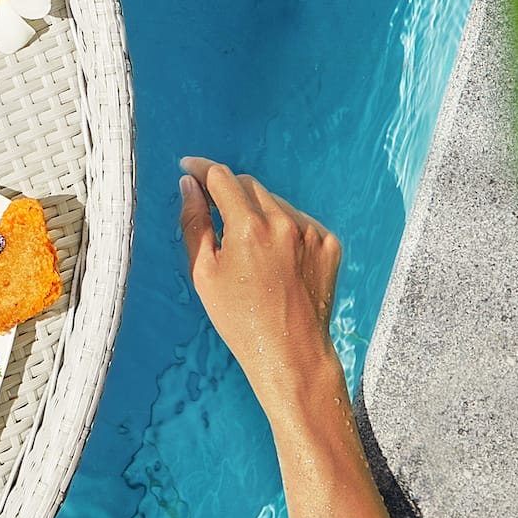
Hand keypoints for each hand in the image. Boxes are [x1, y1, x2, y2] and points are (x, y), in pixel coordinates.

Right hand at [178, 156, 343, 412]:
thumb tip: (188, 185)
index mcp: (248, 228)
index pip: (221, 177)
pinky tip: (273, 257)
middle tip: (212, 207)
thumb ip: (193, 222)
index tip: (188, 166)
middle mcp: (284, 222)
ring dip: (255, 210)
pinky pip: (298, 220)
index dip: (201, 168)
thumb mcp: (203, 272)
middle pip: (249, 185)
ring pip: (274, 201)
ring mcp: (311, 232)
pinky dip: (281, 227)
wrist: (290, 351)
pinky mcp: (329, 243)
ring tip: (246, 245)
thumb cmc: (238, 318)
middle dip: (227, 189)